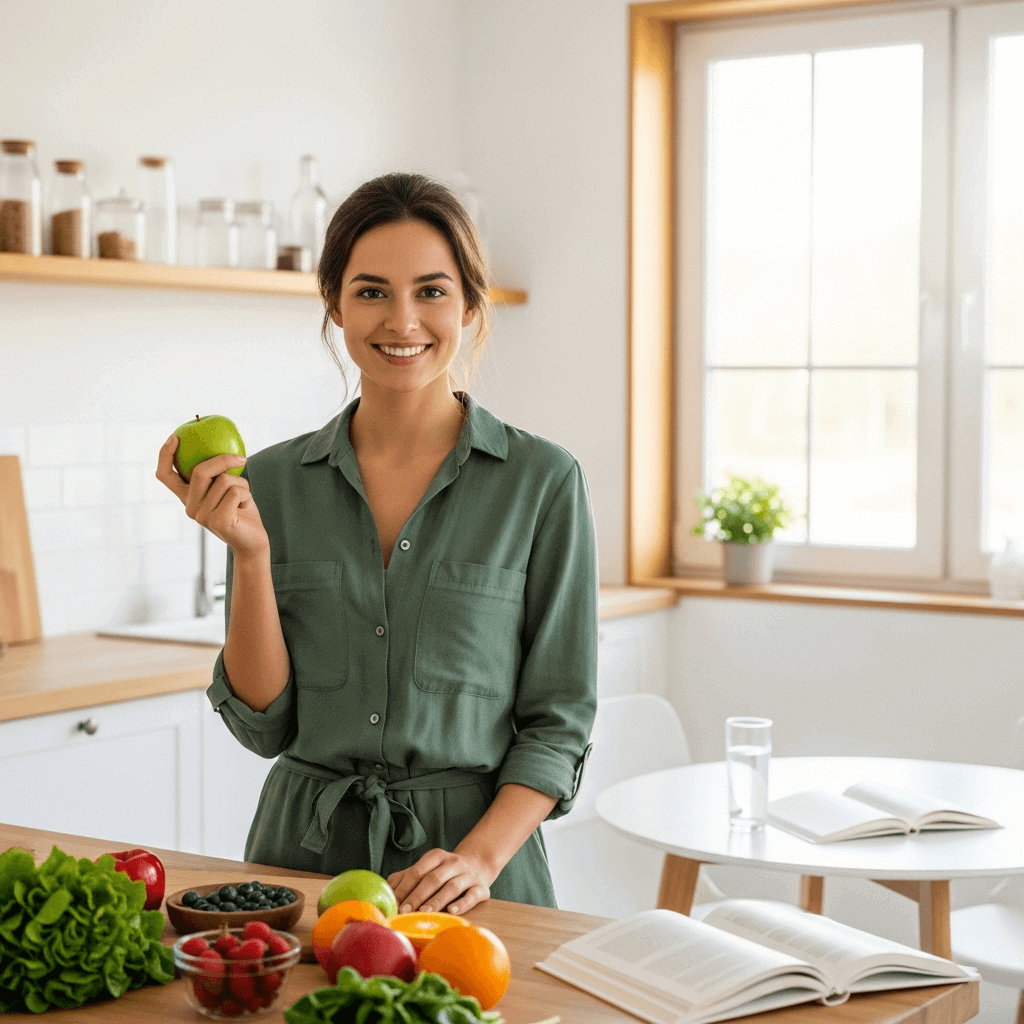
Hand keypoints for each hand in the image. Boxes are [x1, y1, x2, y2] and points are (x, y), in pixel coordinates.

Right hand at [155, 434, 269, 558]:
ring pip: (223, 480)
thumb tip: (220, 443)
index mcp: (187, 498)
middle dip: (222, 460)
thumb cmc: (241, 511)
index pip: (166, 476)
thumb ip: (217, 474)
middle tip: (241, 457)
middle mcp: (190, 507)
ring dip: (241, 484)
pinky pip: (235, 492)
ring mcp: (202, 515)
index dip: (165, 455)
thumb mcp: (227, 488)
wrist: (252, 541)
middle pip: (199, 471)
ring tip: (242, 497)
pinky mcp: (218, 520)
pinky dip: (246, 494)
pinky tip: (244, 507)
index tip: (175, 437)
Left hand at [387, 849, 493, 916]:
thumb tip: (386, 894)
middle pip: (433, 879)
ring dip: (437, 900)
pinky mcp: (481, 888)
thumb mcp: (425, 870)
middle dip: (417, 896)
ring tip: (424, 912)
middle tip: (406, 911)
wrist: (477, 866)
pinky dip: (462, 904)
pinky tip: (451, 911)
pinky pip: (472, 896)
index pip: (417, 871)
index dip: (405, 888)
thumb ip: (405, 879)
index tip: (395, 904)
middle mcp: (453, 863)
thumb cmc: (443, 874)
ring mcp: (468, 875)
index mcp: (436, 857)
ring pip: (452, 887)